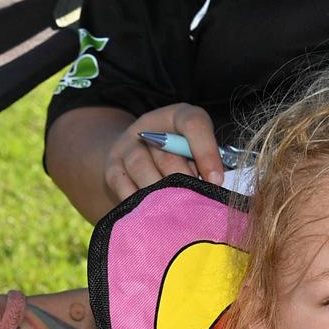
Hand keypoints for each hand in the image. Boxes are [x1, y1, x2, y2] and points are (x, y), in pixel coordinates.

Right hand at [104, 103, 225, 204]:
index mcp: (178, 115)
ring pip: (141, 167)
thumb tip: (212, 187)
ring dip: (160, 193)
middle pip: (166, 153)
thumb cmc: (179, 156)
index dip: (206, 153)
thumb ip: (204, 163)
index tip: (215, 182)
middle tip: (193, 202)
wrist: (139, 154)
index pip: (193, 124)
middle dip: (182, 182)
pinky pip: (123, 185)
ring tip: (173, 209)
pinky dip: (139, 202)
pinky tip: (152, 212)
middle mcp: (150, 127)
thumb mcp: (196, 151)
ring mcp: (126, 145)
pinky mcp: (113, 167)